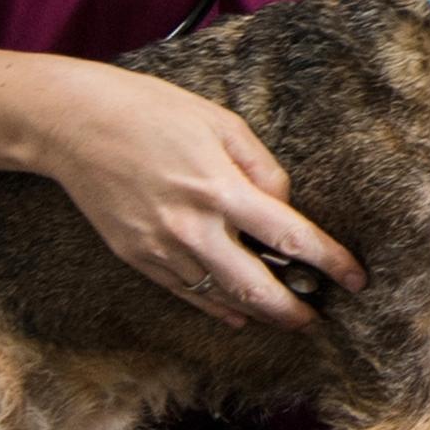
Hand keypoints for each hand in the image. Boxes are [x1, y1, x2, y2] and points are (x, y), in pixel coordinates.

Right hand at [34, 65, 366, 330]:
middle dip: (295, 310)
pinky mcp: (138, 258)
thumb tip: (284, 207)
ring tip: (286, 315)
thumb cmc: (151, 111)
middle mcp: (193, 227)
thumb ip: (261, 167)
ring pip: (223, 297)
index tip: (356, 278)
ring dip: (259, 311)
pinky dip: (217, 307)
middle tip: (317, 318)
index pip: (290, 236)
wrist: (74, 125)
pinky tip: (238, 312)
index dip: (330, 262)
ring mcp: (162, 249)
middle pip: (258, 287)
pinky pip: (187, 294)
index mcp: (221, 188)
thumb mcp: (220, 123)